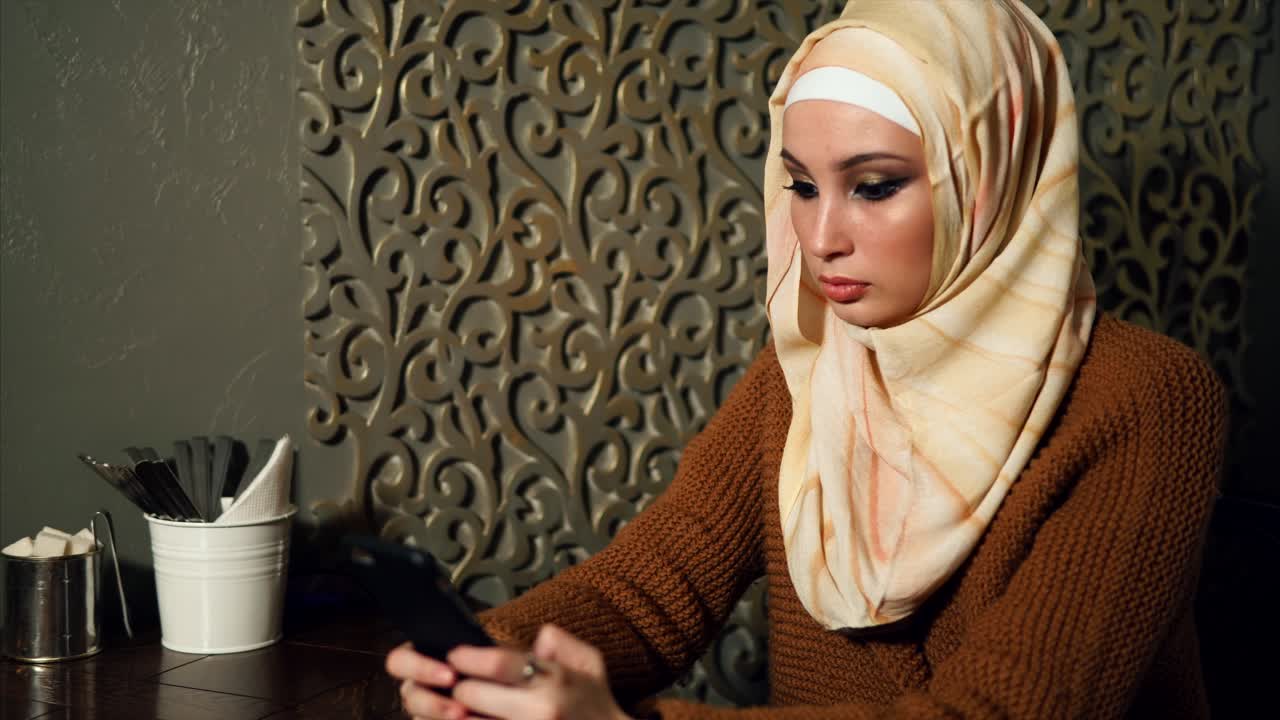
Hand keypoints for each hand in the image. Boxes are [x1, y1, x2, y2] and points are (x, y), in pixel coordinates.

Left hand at [387, 624, 631, 719]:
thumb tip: (534, 638)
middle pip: (473, 695)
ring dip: (459, 714)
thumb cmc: (596, 704)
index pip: (497, 663)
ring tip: (461, 707)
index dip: (468, 658)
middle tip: (458, 683)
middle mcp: (540, 710)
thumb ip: (560, 640)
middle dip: (460, 688)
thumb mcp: (590, 661)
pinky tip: (473, 718)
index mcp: (555, 679)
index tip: (456, 655)